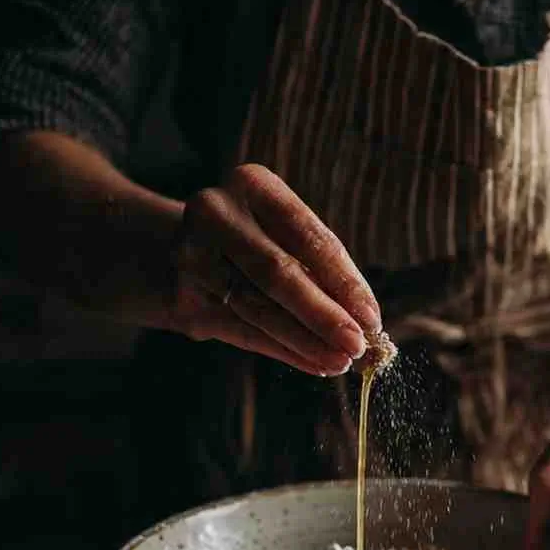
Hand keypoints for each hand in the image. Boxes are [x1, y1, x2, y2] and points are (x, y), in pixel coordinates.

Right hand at [173, 164, 380, 375]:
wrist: (178, 249)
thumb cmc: (256, 241)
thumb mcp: (287, 236)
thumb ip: (323, 272)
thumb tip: (366, 321)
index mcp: (252, 185)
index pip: (308, 237)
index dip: (344, 281)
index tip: (372, 318)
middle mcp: (216, 214)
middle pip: (277, 273)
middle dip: (323, 315)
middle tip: (357, 346)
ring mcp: (191, 255)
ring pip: (258, 309)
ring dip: (305, 341)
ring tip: (339, 361)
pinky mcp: (182, 298)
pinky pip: (242, 332)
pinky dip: (284, 351)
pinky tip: (314, 364)